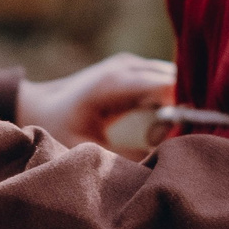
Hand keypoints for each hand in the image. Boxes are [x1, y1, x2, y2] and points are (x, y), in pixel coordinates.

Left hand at [17, 53, 175, 148]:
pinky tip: (158, 127)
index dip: (188, 110)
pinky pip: (168, 83)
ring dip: (179, 107)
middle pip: (178, 82)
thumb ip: (124, 158)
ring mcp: (133, 65)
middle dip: (186, 110)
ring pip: (176, 82)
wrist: (39, 106)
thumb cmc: (59, 129)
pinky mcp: (136, 70)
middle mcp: (128, 66)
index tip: (188, 136)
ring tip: (161, 136)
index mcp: (116, 83)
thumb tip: (162, 164)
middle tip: (171, 140)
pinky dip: (172, 103)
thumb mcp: (85, 149)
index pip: (170, 86)